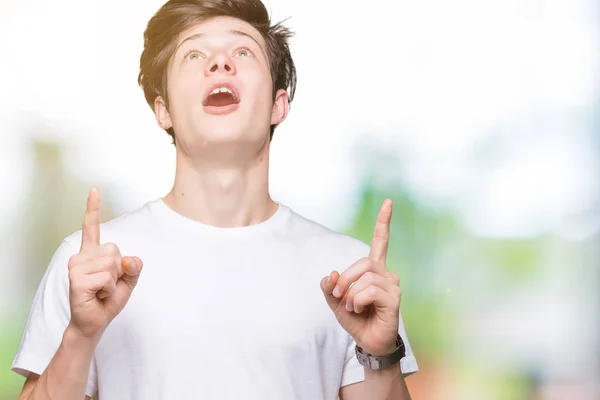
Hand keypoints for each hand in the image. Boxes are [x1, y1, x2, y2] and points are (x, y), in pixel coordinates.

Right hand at [67, 187, 142, 339]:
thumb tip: (126, 259)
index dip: (93, 208)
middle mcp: (81, 256)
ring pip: (112, 264)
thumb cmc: (108, 299)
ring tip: (101, 290)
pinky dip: (109, 289)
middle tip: (106, 284)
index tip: (94, 190)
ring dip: (114, 281)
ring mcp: (76, 267)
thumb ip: (134, 267)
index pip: (91, 227)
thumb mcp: (128, 281)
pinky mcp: (76, 279)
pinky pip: (107, 277)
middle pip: (115, 250)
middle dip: (119, 271)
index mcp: (92, 253)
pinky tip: (97, 295)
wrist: (94, 322)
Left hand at [321, 199, 400, 355]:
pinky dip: (358, 300)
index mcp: (374, 270)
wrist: (368, 342)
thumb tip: (331, 274)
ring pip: (365, 277)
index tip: (388, 202)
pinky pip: (370, 290)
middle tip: (339, 296)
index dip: (383, 222)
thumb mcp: (336, 302)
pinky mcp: (394, 298)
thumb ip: (330, 287)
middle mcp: (386, 274)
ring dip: (351, 294)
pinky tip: (359, 310)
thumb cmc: (356, 319)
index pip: (381, 241)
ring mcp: (393, 285)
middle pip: (363, 262)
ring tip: (352, 307)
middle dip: (346, 279)